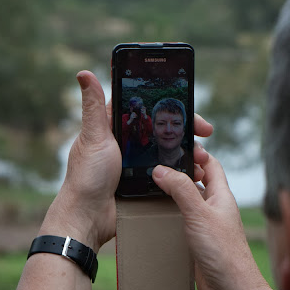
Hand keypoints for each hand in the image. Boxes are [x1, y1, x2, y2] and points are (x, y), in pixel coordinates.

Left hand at [40, 70, 213, 251]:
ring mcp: (140, 164)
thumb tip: (84, 73)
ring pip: (171, 151)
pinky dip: (185, 172)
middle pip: (166, 130)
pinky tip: (196, 174)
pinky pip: (171, 174)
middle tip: (205, 134)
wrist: (90, 216)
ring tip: (202, 159)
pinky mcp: (147, 182)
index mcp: (117, 128)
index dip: (171, 107)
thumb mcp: (94, 137)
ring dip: (190, 153)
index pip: (149, 109)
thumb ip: (94, 107)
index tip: (189, 108)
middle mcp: (130, 144)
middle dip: (188, 132)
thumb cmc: (87, 176)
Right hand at [152, 155, 269, 289]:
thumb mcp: (199, 214)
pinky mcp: (199, 243)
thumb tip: (161, 169)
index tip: (175, 145)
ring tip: (150, 187)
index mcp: (221, 196)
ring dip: (173, 195)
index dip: (196, 153)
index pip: (211, 165)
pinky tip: (155, 218)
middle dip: (180, 171)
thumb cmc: (223, 252)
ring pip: (189, 203)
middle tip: (156, 164)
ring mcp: (208, 226)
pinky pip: (183, 223)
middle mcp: (216, 208)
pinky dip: (170, 217)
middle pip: (198, 182)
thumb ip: (181, 190)